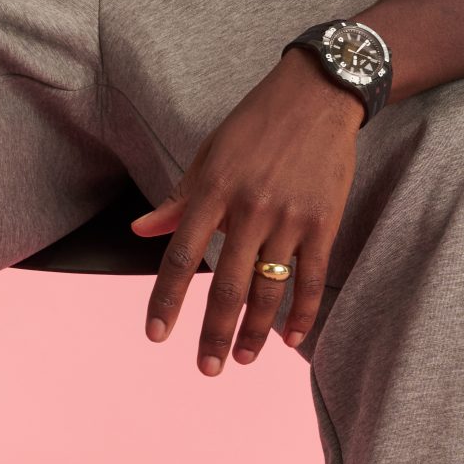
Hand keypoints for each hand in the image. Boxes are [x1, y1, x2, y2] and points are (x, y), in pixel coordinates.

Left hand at [130, 50, 364, 371]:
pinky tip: (291, 340)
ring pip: (269, 289)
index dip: (166, 300)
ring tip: (242, 359)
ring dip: (254, 332)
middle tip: (206, 368)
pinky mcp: (324, 222)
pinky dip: (302, 314)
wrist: (317, 95)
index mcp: (212, 190)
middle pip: (226, 285)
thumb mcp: (208, 155)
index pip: (180, 256)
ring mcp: (289, 217)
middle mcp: (249, 208)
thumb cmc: (255, 125)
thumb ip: (178, 200)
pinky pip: (312, 278)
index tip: (156, 335)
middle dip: (213, 333)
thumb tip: (140, 231)